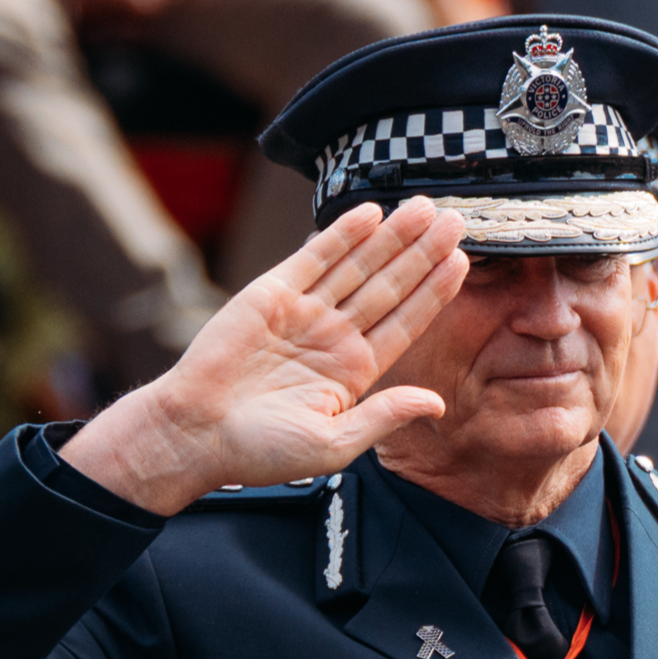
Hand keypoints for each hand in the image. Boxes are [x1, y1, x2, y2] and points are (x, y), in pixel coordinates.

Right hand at [62, 198, 468, 513]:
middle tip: (455, 220)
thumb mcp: (334, 443)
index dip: (434, 292)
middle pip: (390, 286)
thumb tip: (435, 403)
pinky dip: (342, 234)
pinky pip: (315, 257)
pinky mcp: (272, 293)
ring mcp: (306, 312)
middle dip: (423, 253)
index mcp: (355, 371)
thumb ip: (384, 416)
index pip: (406, 322)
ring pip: (359, 266)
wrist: (195, 433)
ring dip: (392, 236)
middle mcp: (335, 336)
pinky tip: (372, 214)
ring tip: (425, 207)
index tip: (462, 263)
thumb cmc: (259, 450)